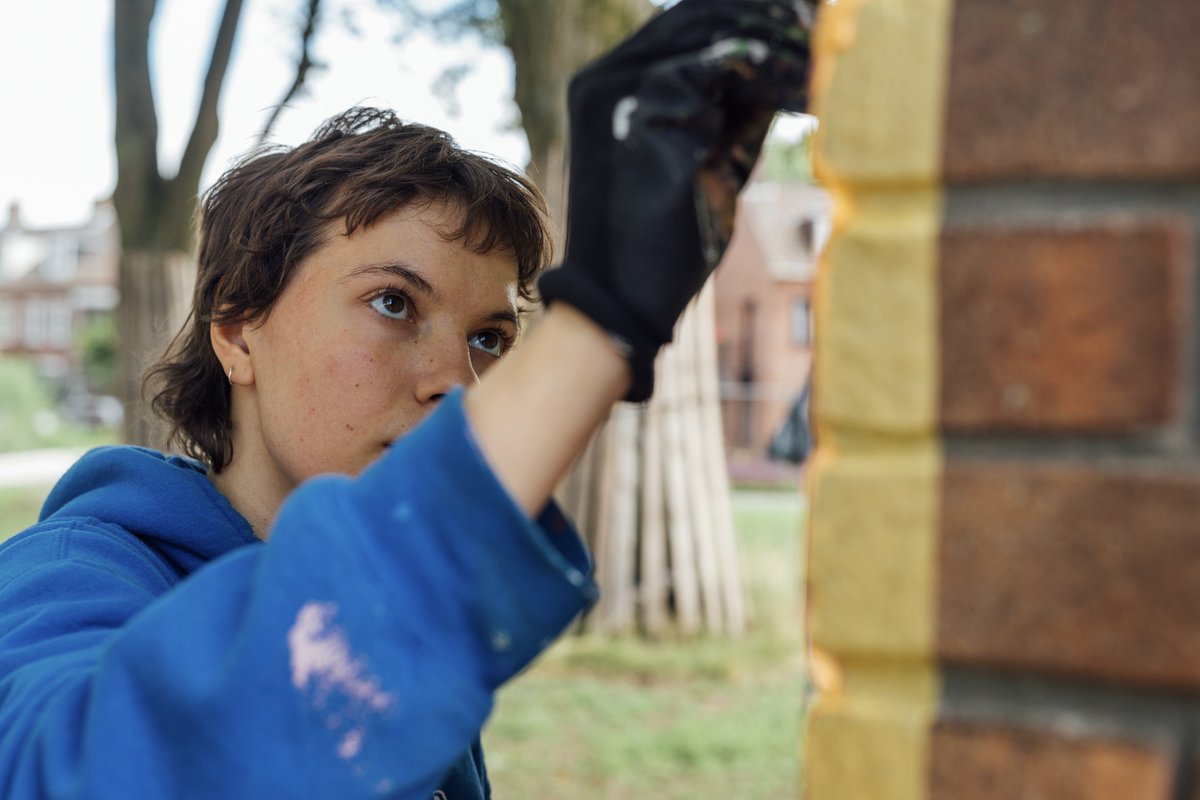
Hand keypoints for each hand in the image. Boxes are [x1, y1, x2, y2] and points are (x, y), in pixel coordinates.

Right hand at [538, 0, 814, 400]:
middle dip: (763, 16)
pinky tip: (797, 87)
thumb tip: (782, 68)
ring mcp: (619, 91)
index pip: (681, 26)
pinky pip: (717, 68)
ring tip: (815, 53)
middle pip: (694, 15)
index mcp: (609, 88)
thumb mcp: (705, 161)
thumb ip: (731, 113)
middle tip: (816, 22)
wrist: (626, 297)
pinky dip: (763, 74)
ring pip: (709, 35)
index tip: (798, 20)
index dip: (742, 17)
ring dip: (772, 42)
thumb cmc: (665, 240)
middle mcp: (604, 79)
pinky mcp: (644, 111)